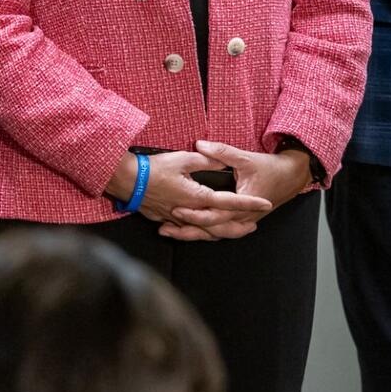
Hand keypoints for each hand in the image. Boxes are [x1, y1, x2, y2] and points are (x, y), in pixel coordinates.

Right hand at [103, 149, 271, 228]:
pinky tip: (205, 230)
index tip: (265, 204)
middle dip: (237, 227)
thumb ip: (208, 160)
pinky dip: (199, 232)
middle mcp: (188, 212)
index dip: (249, 203)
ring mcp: (175, 219)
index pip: (229, 202)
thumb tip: (221, 160)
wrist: (125, 180)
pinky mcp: (164, 219)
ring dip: (220, 232)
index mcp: (197, 197)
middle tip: (253, 226)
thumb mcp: (185, 159)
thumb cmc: (154, 169)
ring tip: (235, 231)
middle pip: (218, 226)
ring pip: (202, 231)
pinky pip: (186, 230)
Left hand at [160, 140, 311, 240]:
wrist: (292, 176)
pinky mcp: (241, 221)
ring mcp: (242, 222)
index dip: (193, 214)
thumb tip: (200, 144)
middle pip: (209, 231)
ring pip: (214, 235)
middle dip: (186, 230)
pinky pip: (220, 232)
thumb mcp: (246, 158)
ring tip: (170, 232)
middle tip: (164, 227)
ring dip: (192, 235)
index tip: (176, 208)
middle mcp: (240, 218)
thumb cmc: (272, 168)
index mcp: (241, 205)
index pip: (213, 216)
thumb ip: (222, 152)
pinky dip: (204, 233)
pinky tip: (190, 231)